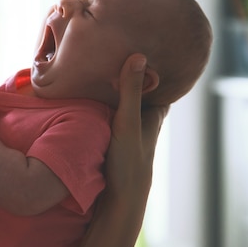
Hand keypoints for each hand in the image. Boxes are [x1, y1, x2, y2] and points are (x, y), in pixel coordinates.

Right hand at [63, 54, 168, 246]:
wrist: (119, 199)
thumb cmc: (128, 161)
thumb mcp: (127, 121)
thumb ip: (130, 90)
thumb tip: (138, 55)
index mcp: (153, 114)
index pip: (158, 84)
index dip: (152, 67)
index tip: (142, 47)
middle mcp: (143, 121)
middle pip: (140, 92)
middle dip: (132, 76)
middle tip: (116, 51)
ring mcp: (128, 131)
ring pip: (124, 104)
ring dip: (115, 90)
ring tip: (99, 68)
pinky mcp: (114, 139)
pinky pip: (110, 114)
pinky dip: (104, 104)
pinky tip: (89, 97)